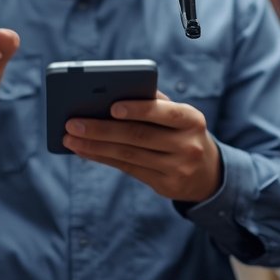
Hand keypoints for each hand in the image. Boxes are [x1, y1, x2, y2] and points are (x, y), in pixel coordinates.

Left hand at [63, 91, 221, 202]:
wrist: (209, 172)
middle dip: (102, 129)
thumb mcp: (178, 115)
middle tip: (72, 123)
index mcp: (192, 119)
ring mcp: (178, 168)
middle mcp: (188, 145)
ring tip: (70, 138)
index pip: (163, 112)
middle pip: (138, 136)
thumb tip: (109, 93)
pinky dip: (103, 158)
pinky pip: (128, 169)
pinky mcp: (166, 186)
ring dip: (95, 146)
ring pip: (129, 155)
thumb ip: (152, 102)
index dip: (137, 109)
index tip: (111, 106)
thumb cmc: (182, 131)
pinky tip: (84, 150)